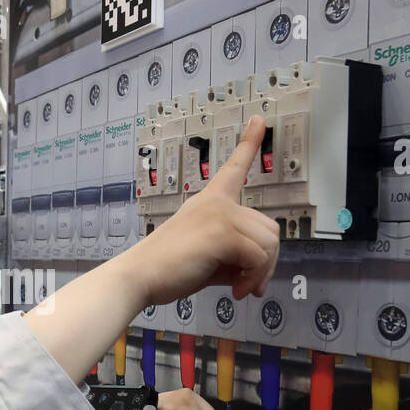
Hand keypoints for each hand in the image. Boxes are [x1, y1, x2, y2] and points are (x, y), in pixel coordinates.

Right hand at [125, 115, 278, 305]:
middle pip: (270, 228)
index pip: (234, 167)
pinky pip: (259, 257)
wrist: (139, 276)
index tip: (259, 120)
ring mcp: (221, 214)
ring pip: (269, 244)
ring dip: (261, 272)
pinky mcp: (222, 233)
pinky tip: (235, 289)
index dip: (249, 143)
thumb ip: (233, 255)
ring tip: (240, 287)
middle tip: (249, 283)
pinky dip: (253, 278)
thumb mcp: (207, 256)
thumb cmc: (168, 268)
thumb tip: (258, 274)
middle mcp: (217, 203)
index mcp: (210, 201)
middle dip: (267, 261)